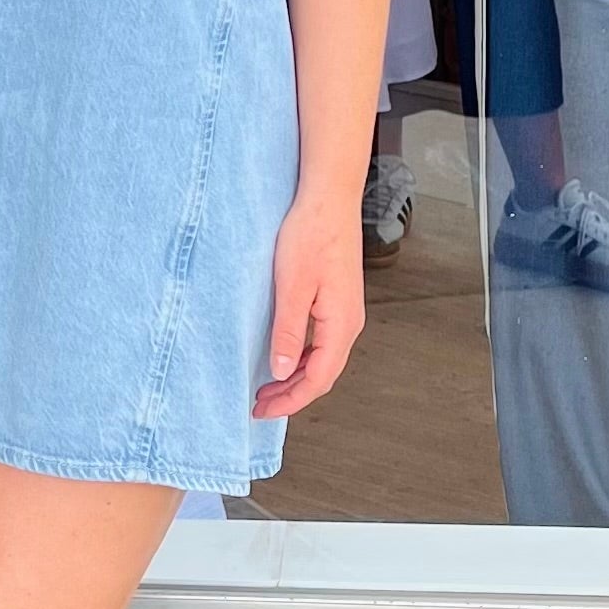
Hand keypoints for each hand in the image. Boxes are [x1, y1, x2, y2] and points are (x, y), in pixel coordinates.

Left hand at [252, 189, 364, 418]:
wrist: (329, 199)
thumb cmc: (312, 233)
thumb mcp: (292, 285)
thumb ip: (287, 331)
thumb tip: (280, 370)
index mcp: (341, 323)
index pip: (318, 379)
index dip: (290, 400)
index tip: (263, 409)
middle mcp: (349, 322)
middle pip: (323, 374)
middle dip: (292, 394)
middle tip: (260, 405)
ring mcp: (345, 312)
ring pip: (323, 360)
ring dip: (296, 377)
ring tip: (267, 387)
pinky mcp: (337, 300)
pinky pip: (323, 342)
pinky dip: (302, 358)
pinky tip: (284, 357)